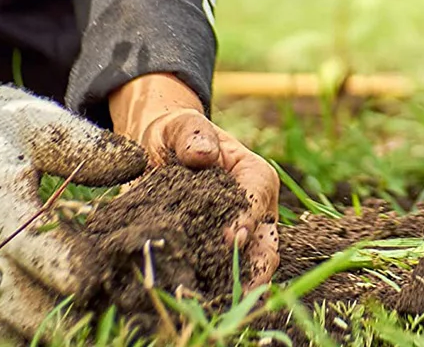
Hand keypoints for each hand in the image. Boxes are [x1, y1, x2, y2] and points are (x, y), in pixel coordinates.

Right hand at [0, 69, 145, 344]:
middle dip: (63, 315)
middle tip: (111, 316)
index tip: (104, 277)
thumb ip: (88, 146)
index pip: (29, 243)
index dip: (66, 265)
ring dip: (44, 335)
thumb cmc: (4, 134)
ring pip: (0, 328)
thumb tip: (137, 162)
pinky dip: (21, 339)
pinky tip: (61, 335)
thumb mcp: (43, 126)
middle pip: (15, 299)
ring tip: (93, 333)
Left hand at [109, 73, 279, 285]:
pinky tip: (198, 297)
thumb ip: (192, 134)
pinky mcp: (214, 253)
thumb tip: (203, 154)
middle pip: (267, 242)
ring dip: (237, 282)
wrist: (156, 152)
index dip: (249, 219)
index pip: (259, 197)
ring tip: (217, 297)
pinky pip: (222, 275)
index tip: (231, 238)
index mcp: (253, 175)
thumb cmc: (176, 134)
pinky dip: (214, 288)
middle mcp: (252, 210)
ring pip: (250, 265)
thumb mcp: (180, 126)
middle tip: (235, 282)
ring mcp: (237, 235)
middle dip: (256, 265)